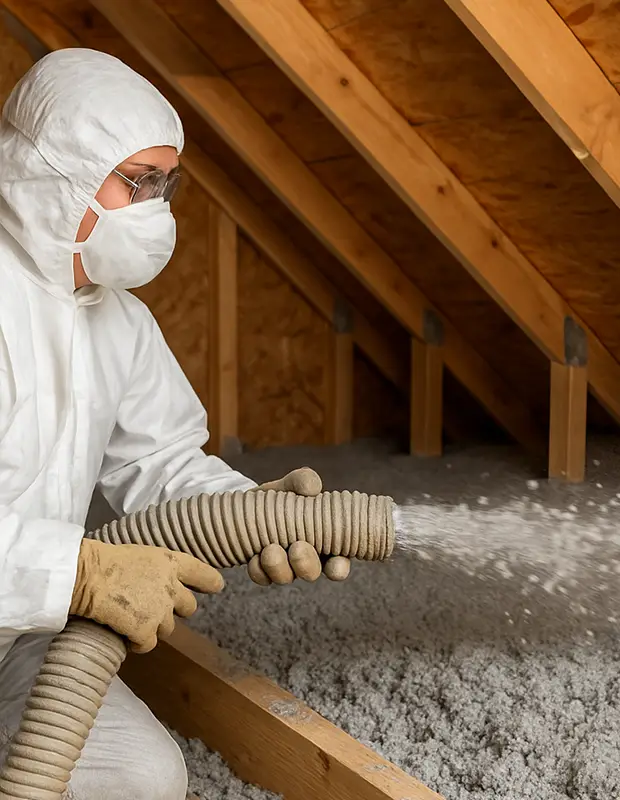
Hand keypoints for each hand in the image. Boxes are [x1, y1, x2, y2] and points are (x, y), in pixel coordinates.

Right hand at [69, 539, 222, 652]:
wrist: (85, 575)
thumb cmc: (105, 562)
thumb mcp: (141, 555)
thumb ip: (159, 570)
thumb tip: (162, 585)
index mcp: (171, 562)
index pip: (203, 574)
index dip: (210, 582)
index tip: (216, 587)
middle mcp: (172, 586)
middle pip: (189, 608)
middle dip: (174, 611)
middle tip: (151, 608)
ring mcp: (161, 610)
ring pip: (167, 629)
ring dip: (151, 627)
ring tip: (129, 616)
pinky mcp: (146, 630)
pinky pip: (148, 645)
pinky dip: (136, 643)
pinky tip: (122, 632)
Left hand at [247, 468, 351, 585]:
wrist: (251, 500)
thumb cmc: (283, 494)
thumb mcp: (294, 483)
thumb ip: (305, 480)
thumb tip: (311, 488)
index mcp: (323, 540)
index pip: (338, 562)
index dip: (339, 567)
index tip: (335, 563)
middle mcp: (306, 558)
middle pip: (312, 572)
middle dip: (305, 565)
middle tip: (297, 548)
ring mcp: (284, 566)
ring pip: (285, 577)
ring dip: (279, 567)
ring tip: (270, 550)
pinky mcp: (262, 569)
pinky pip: (262, 577)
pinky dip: (258, 570)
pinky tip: (254, 556)